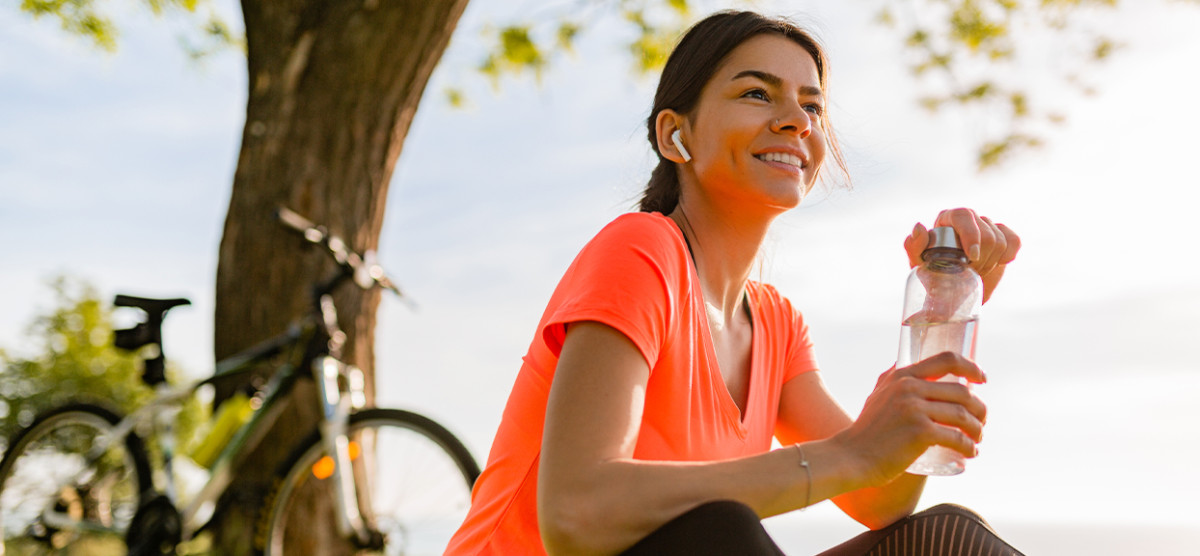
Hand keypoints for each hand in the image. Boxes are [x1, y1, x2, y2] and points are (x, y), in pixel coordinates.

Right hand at [836, 353, 987, 486]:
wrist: (851, 456)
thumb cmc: (867, 430)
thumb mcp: (877, 394)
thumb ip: (892, 379)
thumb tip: (906, 365)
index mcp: (902, 376)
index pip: (947, 360)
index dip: (971, 367)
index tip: (982, 379)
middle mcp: (909, 388)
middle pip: (962, 392)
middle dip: (980, 408)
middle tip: (981, 422)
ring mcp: (915, 409)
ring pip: (963, 415)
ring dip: (977, 429)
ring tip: (977, 439)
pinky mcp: (920, 433)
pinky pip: (956, 438)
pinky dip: (969, 447)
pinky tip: (971, 453)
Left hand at [903, 208, 1020, 302]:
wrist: (952, 291)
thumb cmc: (931, 273)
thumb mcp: (918, 263)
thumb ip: (913, 246)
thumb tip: (919, 227)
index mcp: (947, 219)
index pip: (963, 216)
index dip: (971, 235)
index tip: (971, 257)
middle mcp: (968, 218)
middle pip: (986, 232)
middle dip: (980, 258)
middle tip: (969, 272)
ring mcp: (987, 226)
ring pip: (1000, 240)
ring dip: (990, 262)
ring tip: (977, 271)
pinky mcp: (1003, 237)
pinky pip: (1014, 240)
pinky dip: (1009, 255)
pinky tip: (999, 263)